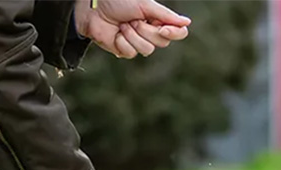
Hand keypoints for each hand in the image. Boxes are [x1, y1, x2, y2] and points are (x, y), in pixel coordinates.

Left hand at [75, 0, 190, 58]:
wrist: (94, 8)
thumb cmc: (118, 1)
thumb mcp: (145, 5)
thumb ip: (166, 16)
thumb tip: (187, 23)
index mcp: (158, 19)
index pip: (178, 33)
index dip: (174, 33)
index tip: (163, 29)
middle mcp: (150, 31)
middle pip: (162, 42)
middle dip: (146, 31)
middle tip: (134, 19)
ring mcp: (138, 42)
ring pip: (147, 50)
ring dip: (133, 36)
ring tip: (123, 25)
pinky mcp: (125, 50)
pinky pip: (131, 53)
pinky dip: (122, 42)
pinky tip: (116, 33)